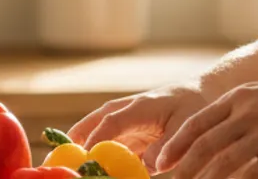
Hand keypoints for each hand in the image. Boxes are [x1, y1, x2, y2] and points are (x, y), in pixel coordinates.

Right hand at [68, 83, 210, 171]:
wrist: (200, 93)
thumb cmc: (194, 106)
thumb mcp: (187, 124)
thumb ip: (169, 145)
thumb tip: (151, 164)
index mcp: (141, 106)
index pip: (111, 122)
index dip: (96, 140)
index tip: (85, 157)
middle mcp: (127, 110)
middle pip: (95, 122)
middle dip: (75, 137)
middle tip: (56, 153)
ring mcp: (125, 120)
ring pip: (96, 129)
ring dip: (80, 143)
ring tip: (62, 159)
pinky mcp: (128, 131)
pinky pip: (107, 140)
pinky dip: (94, 150)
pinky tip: (87, 164)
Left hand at [156, 64, 257, 178]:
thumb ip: (239, 112)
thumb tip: (214, 135)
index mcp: (240, 97)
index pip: (197, 124)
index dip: (175, 146)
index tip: (160, 164)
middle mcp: (248, 112)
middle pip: (204, 145)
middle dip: (181, 170)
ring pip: (224, 162)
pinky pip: (255, 173)